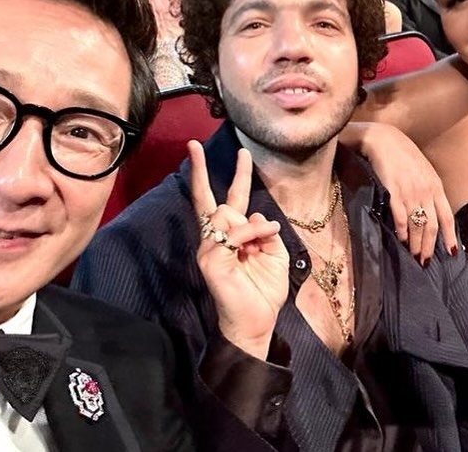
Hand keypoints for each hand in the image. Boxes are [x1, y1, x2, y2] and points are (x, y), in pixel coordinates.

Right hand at [188, 141, 288, 359]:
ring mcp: (209, 249)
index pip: (224, 201)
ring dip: (252, 223)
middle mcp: (215, 239)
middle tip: (193, 145)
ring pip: (225, 214)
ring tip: (266, 238)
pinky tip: (260, 241)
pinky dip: (250, 234)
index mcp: (231, 236)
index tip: (240, 153)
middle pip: (206, 199)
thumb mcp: (275, 253)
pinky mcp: (210, 260)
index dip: (232, 177)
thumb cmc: (264, 290)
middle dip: (200, 170)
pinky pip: (232, 234)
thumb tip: (256, 216)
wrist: (257, 321)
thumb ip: (265, 231)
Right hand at [359, 123, 456, 263]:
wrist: (383, 140)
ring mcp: (410, 193)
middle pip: (431, 226)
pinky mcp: (393, 192)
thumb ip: (428, 190)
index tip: (451, 254)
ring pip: (417, 225)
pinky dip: (401, 231)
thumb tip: (430, 211)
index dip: (449, 237)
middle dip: (429, 247)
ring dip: (415, 244)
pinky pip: (400, 217)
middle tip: (425, 262)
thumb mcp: (423, 171)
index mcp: (436, 187)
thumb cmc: (402, 155)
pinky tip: (400, 240)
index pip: (446, 217)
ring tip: (413, 257)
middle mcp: (426, 192)